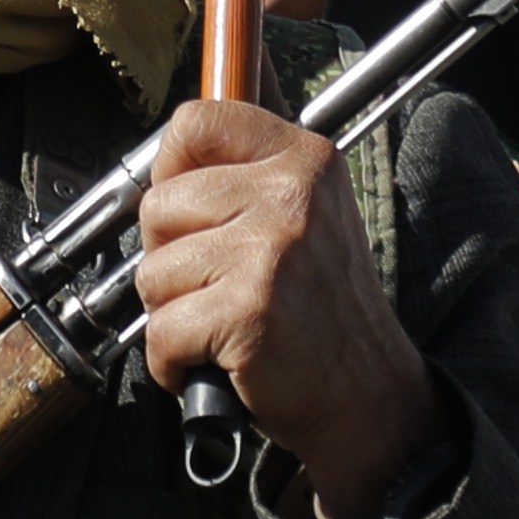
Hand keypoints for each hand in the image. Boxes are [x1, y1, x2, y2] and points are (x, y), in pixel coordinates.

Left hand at [131, 99, 442, 518]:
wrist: (366, 396)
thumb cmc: (323, 313)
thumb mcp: (306, 217)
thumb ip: (246, 177)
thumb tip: (174, 143)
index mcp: (304, 159)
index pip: (196, 122)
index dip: (170, 168)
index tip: (185, 209)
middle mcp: (291, 194)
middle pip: (158, 204)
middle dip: (168, 257)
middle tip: (218, 287)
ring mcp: (270, 251)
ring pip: (152, 272)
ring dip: (173, 313)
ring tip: (224, 325)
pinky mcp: (249, 309)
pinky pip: (161, 331)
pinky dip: (172, 362)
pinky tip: (216, 362)